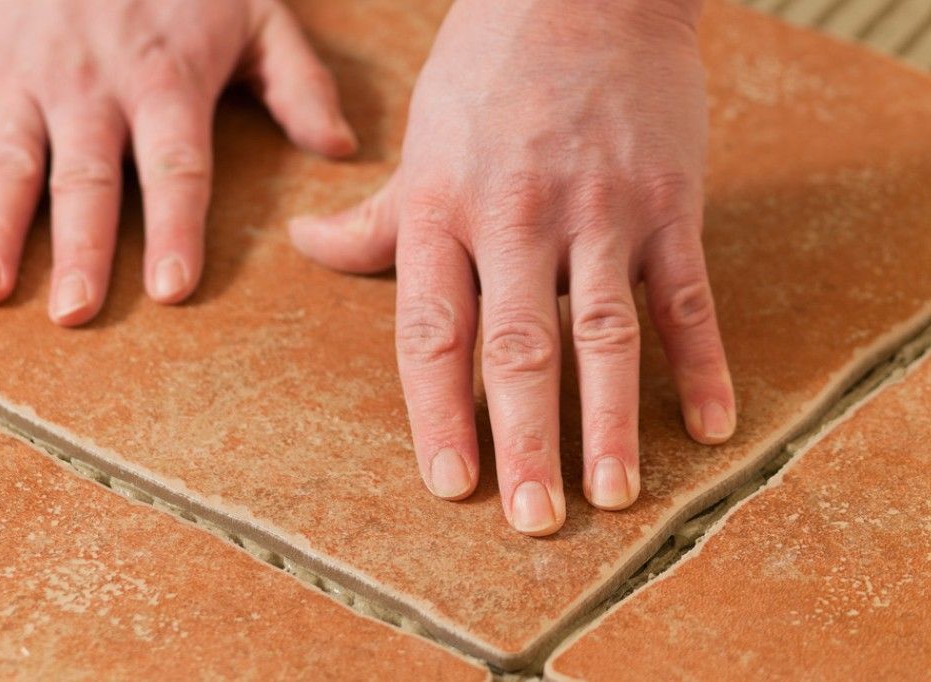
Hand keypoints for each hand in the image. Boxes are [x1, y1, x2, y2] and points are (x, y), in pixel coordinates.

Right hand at [0, 0, 355, 324]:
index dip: (176, 230)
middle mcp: (91, 85)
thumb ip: (299, 82)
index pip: (176, 168)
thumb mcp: (257, 13)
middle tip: (78, 314)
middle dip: (82, 250)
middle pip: (88, 179)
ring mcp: (25, 76)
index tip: (175, 289)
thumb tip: (341, 149)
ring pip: (9, 163)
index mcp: (165, 79)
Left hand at [290, 0, 735, 535]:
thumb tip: (308, 247)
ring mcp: (599, 211)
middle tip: (531, 520)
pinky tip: (712, 424)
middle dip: (524, 439)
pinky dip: (702, 362)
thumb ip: (373, 215)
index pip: (433, 332)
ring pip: (605, 332)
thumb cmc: (489, 69)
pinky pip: (686, 295)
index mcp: (444, 209)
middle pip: (518, 347)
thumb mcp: (421, 140)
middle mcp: (517, 218)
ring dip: (610, 420)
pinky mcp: (666, 202)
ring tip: (613, 494)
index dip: (439, 414)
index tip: (450, 484)